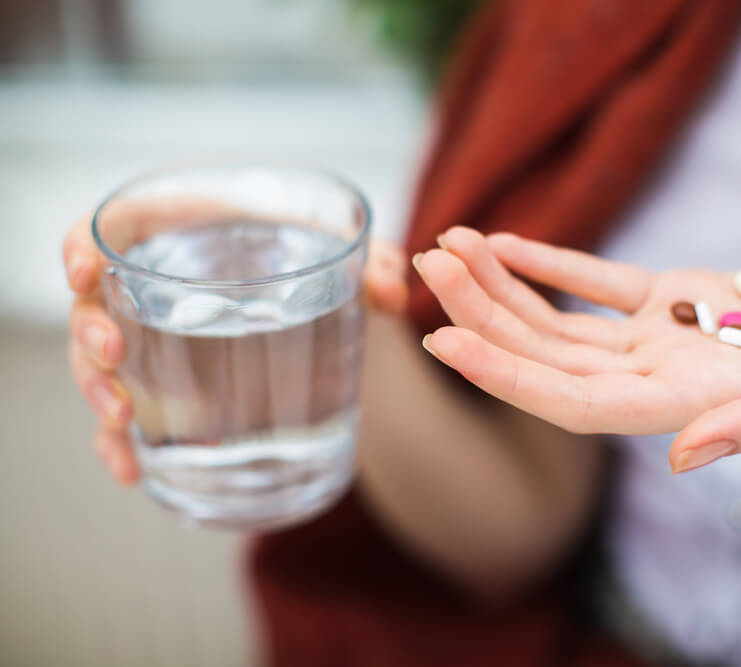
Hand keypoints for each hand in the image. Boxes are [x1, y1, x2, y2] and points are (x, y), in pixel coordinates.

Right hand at [63, 202, 408, 483]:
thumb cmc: (322, 272)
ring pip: (100, 366)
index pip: (116, 229)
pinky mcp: (168, 392)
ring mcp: (159, 345)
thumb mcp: (347, 258)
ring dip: (99, 392)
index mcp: (189, 239)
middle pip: (96, 305)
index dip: (85, 243)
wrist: (330, 324)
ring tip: (120, 419)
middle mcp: (162, 292)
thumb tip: (391, 286)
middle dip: (90, 332)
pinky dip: (121, 445)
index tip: (85, 269)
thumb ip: (373, 261)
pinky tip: (132, 471)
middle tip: (114, 353)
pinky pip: (127, 417)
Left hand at [413, 227, 740, 471]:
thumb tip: (685, 456)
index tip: (441, 342)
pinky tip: (502, 243)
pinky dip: (550, 263)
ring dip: (502, 285)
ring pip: (560, 318)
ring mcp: (659, 338)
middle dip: (483, 313)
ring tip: (450, 243)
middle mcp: (657, 377)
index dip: (506, 376)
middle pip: (549, 355)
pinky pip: (596, 283)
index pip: (574, 402)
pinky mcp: (674, 297)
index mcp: (688, 405)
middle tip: (425, 264)